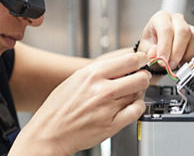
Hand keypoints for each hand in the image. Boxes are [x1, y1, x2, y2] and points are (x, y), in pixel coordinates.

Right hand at [11, 52, 150, 155]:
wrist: (50, 133)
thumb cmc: (59, 108)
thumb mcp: (75, 80)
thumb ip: (99, 72)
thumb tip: (121, 66)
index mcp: (92, 74)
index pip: (129, 60)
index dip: (139, 60)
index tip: (141, 61)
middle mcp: (102, 89)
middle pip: (139, 77)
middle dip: (143, 77)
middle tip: (141, 78)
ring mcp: (108, 107)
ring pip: (138, 94)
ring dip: (138, 93)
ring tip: (129, 94)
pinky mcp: (112, 124)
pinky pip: (136, 111)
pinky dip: (137, 107)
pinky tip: (130, 106)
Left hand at [138, 11, 193, 69]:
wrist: (159, 50)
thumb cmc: (152, 46)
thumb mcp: (145, 49)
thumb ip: (149, 52)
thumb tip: (155, 55)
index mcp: (161, 18)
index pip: (166, 29)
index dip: (165, 47)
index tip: (163, 61)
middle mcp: (177, 19)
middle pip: (184, 31)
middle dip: (178, 52)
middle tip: (171, 66)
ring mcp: (190, 27)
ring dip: (188, 55)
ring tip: (178, 65)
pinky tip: (187, 62)